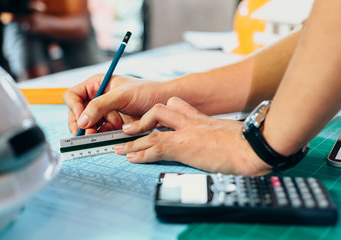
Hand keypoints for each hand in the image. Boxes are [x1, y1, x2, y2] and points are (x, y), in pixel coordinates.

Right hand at [63, 74, 167, 135]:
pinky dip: (103, 137)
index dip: (74, 108)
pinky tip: (110, 136)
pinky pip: (101, 133)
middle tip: (85, 134)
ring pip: (87, 126)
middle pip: (77, 113)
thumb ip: (99, 105)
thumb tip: (81, 121)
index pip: (73, 96)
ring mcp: (104, 113)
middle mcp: (97, 99)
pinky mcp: (112, 125)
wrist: (163, 103)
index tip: (82, 119)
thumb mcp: (121, 95)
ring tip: (100, 135)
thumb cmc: (145, 92)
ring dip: (92, 132)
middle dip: (81, 124)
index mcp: (96, 85)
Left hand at [115, 97, 270, 175]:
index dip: (163, 111)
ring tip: (119, 147)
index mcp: (202, 119)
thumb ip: (221, 136)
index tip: (153, 120)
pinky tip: (130, 158)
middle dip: (142, 121)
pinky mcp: (183, 145)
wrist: (253, 146)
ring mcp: (185, 132)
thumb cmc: (248, 143)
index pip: (179, 106)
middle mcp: (191, 121)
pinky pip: (155, 146)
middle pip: (160, 110)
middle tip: (129, 129)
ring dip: (133, 140)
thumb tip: (225, 145)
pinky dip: (140, 152)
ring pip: (151, 129)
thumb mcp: (231, 135)